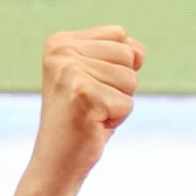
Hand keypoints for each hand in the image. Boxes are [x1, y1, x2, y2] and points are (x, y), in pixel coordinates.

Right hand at [26, 25, 145, 189]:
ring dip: (119, 103)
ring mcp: (70, 72)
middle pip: (128, 55)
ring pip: (131, 79)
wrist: (57, 160)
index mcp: (60, 41)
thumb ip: (122, 55)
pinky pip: (127, 103)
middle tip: (93, 103)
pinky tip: (93, 125)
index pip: (120, 35)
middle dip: (121, 85)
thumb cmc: (83, 118)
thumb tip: (139, 50)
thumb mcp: (101, 78)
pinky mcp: (83, 96)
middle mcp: (60, 51)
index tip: (91, 86)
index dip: (117, 66)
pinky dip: (117, 119)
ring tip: (93, 113)